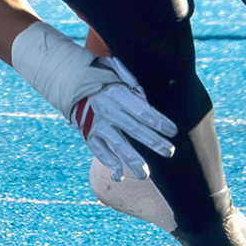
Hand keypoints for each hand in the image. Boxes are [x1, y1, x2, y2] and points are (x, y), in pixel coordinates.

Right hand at [68, 56, 179, 180]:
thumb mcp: (118, 71)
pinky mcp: (88, 134)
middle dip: (153, 141)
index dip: (158, 121)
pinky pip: (99, 151)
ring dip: (132, 160)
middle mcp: (108, 110)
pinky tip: (118, 174)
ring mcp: (97, 124)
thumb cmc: (104, 77)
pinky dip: (109, 162)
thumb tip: (146, 100)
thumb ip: (133, 84)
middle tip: (170, 151)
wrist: (71, 81)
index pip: (142, 110)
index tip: (173, 131)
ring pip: (117, 144)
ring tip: (145, 174)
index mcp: (118, 93)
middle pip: (134, 129)